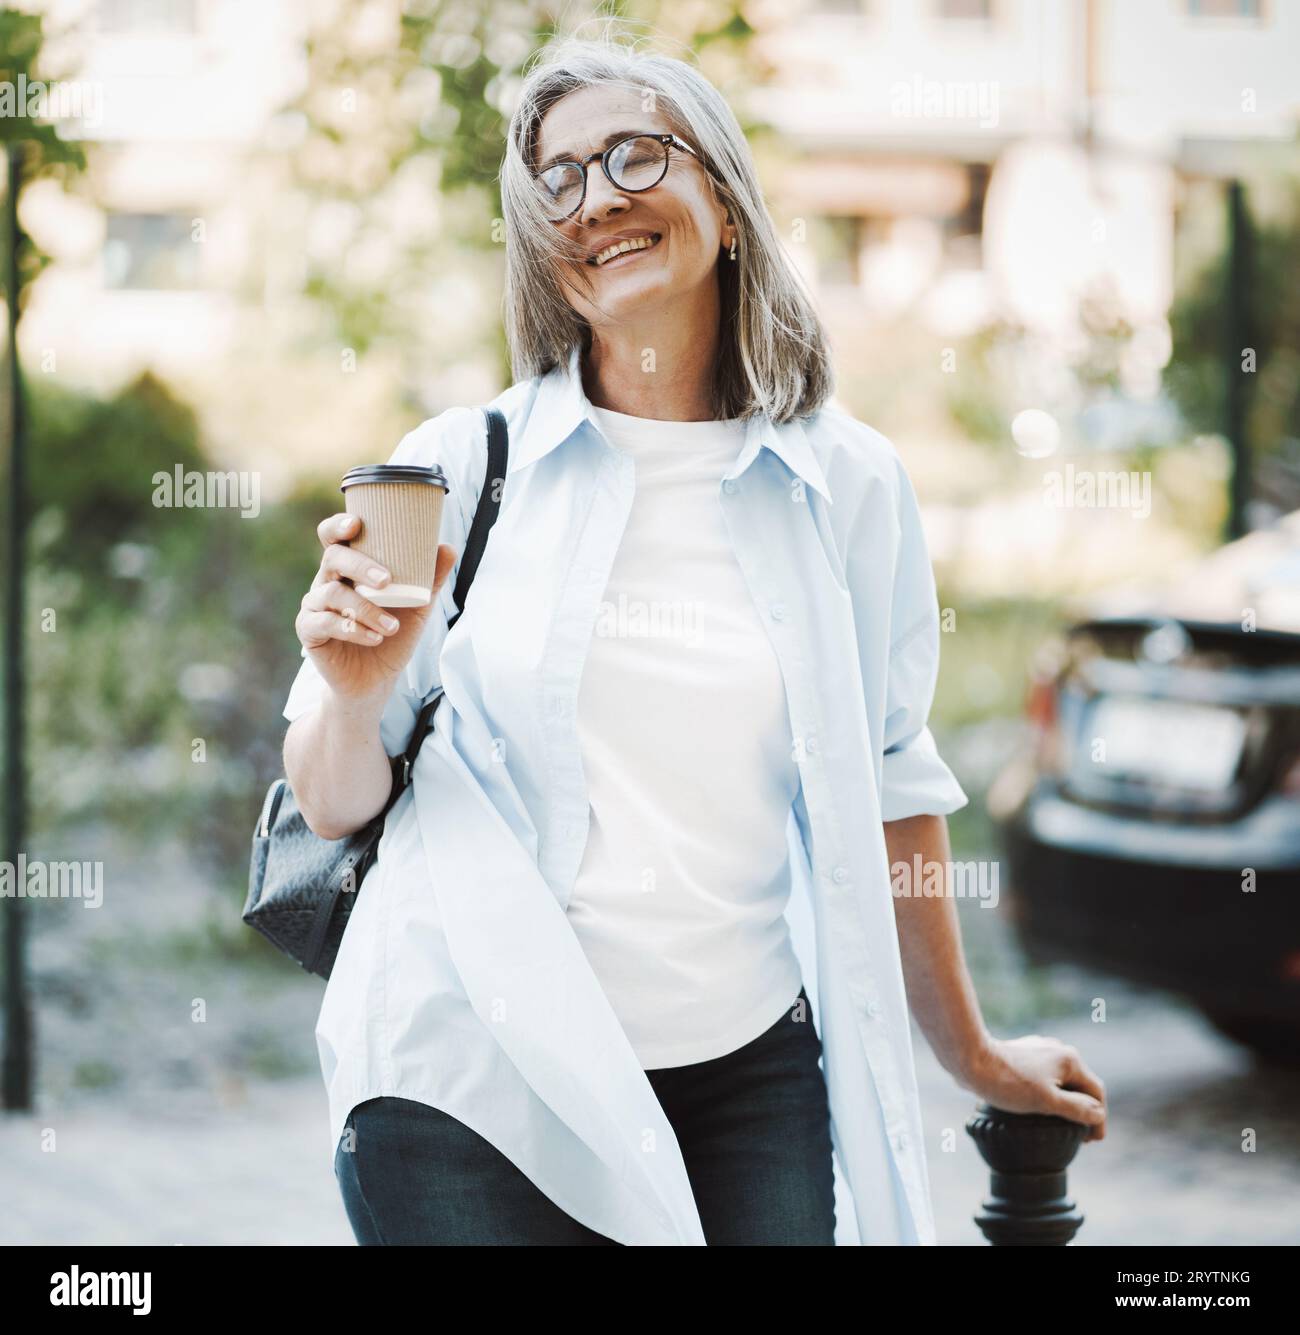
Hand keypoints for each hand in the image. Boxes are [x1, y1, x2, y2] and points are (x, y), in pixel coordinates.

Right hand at [294, 512, 456, 702]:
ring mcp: (315, 605)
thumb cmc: (392, 635)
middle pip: (333, 558)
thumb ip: (429, 579)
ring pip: (331, 592)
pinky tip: (375, 638)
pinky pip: (325, 622)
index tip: (356, 524)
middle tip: (387, 581)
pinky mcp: (309, 631)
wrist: (376, 680)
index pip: (334, 537)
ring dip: (366, 609)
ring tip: (392, 627)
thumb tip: (448, 547)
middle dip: (360, 565)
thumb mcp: (417, 607)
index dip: (338, 525)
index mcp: (349, 568)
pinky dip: (354, 630)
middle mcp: (327, 581)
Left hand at [958, 1034, 1106, 1142]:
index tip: (1092, 1140)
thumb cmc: (1008, 1082)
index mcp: (1069, 1060)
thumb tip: (1098, 1114)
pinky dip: (1049, 1093)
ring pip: (1061, 1080)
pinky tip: (1040, 1106)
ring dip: (1066, 1101)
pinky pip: (1044, 1076)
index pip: (1096, 1091)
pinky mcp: (1022, 1055)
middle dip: (1083, 1109)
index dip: (1098, 1118)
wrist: (971, 1060)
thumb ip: (1077, 1109)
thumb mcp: (1047, 1101)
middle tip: (1080, 1136)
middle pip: (1080, 1084)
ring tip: (1062, 1124)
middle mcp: (1058, 1050)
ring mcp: (1039, 1051)